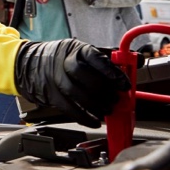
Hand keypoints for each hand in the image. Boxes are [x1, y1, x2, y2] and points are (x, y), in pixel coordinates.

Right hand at [14, 39, 130, 127]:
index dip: (112, 71)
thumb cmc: (64, 58)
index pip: (95, 57)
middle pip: (82, 75)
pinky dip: (84, 118)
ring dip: (95, 105)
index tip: (125, 84)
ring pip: (75, 93)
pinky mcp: (51, 95)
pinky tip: (95, 121)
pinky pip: (68, 109)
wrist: (31, 64)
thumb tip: (137, 60)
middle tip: (117, 99)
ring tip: (108, 110)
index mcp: (76, 49)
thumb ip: (110, 57)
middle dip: (103, 90)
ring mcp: (55, 79)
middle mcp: (63, 62)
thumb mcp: (85, 51)